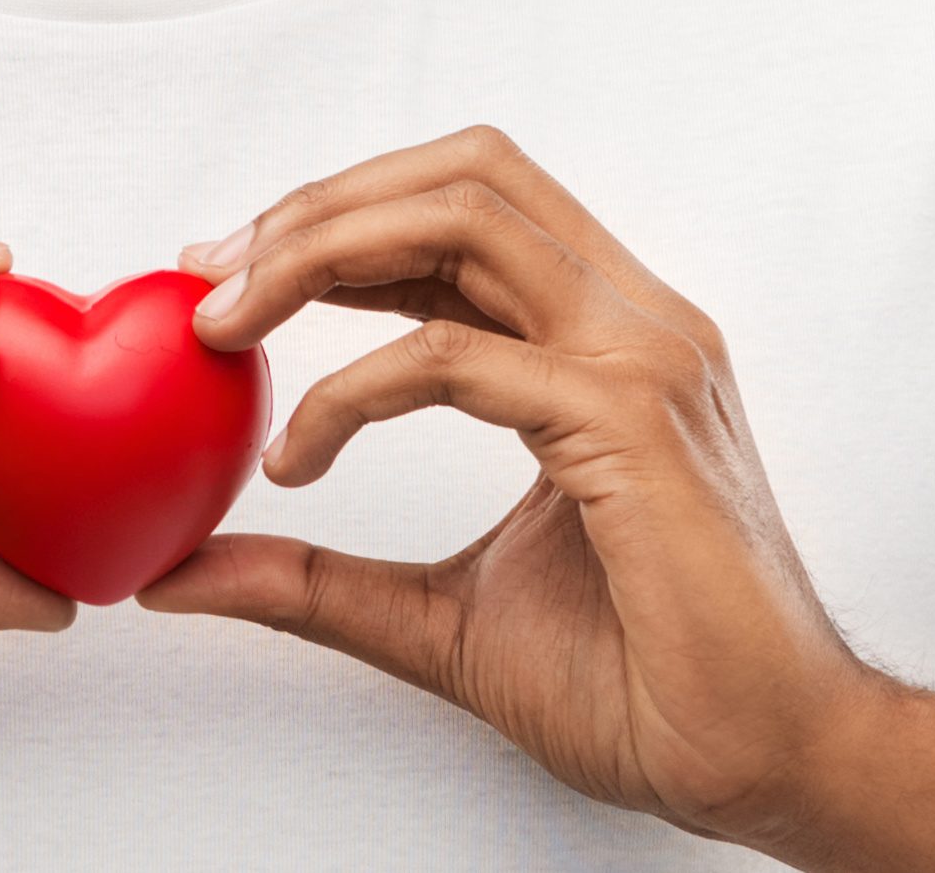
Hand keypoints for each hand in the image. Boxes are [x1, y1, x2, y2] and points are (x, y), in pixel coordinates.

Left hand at [140, 127, 894, 846]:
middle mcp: (637, 323)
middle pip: (464, 177)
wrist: (757, 757)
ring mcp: (645, 357)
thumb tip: (176, 574)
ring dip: (318, 255)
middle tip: (206, 283)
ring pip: (463, 221)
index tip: (226, 280)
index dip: (340, 219)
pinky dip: (352, 390)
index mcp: (609, 343)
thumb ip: (313, 579)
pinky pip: (456, 355)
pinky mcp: (631, 420)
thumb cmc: (638, 685)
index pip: (469, 212)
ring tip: (227, 329)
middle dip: (316, 209)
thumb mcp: (433, 617)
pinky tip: (300, 457)